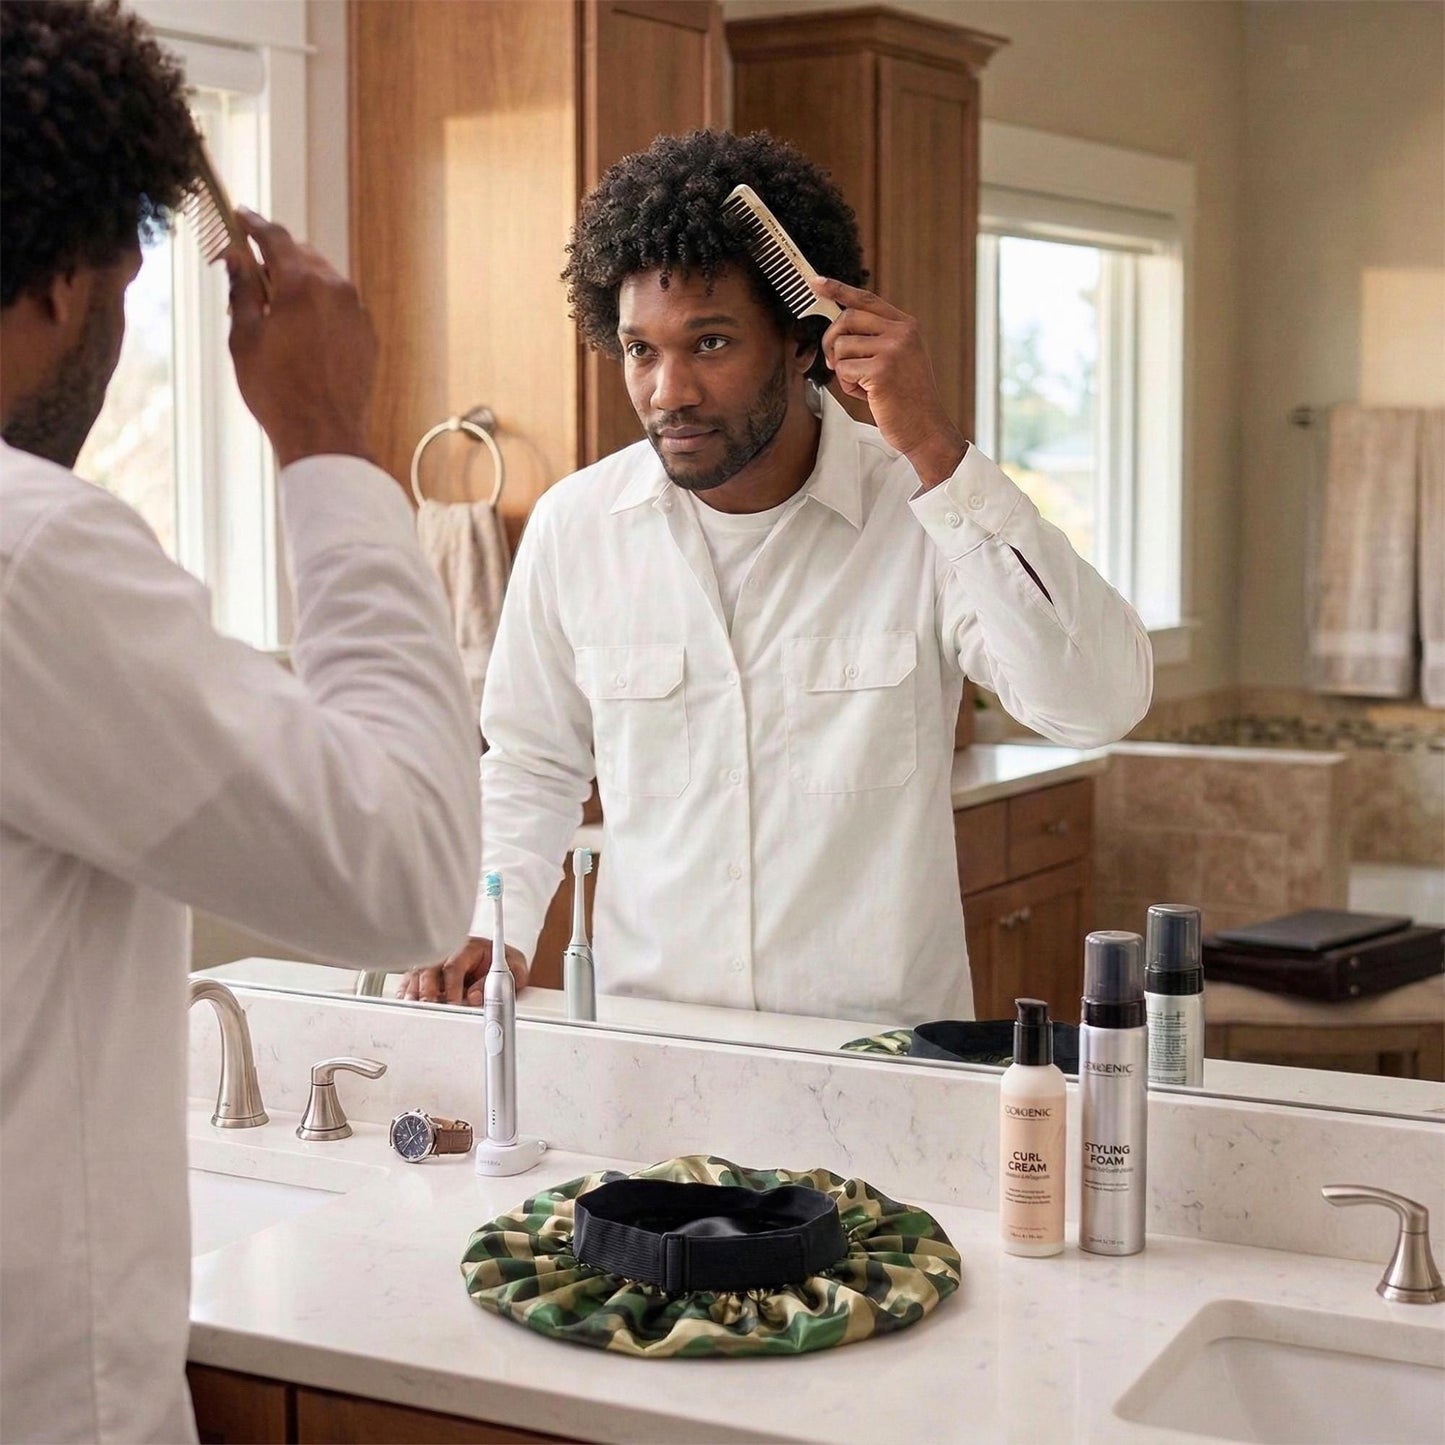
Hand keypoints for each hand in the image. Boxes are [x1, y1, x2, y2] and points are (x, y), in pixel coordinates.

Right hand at [226, 209, 376, 469]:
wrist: (324, 433)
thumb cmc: (277, 390)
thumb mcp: (245, 336)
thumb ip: (242, 289)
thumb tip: (237, 257)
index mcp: (301, 283)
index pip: (274, 237)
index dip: (253, 224)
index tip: (239, 217)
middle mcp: (336, 289)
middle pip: (301, 256)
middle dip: (275, 260)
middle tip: (249, 279)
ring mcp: (357, 312)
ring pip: (324, 281)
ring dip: (299, 285)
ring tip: (275, 314)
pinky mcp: (368, 335)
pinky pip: (341, 308)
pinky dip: (321, 308)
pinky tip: (303, 333)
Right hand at [396, 937, 528, 1006]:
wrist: (502, 958)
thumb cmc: (507, 962)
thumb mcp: (515, 969)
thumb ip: (500, 981)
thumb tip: (475, 995)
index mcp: (470, 947)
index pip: (454, 964)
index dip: (452, 986)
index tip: (454, 1003)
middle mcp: (450, 951)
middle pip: (430, 967)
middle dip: (428, 989)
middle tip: (430, 1007)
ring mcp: (438, 960)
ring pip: (418, 971)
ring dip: (414, 990)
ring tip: (414, 1006)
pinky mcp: (428, 970)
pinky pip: (412, 977)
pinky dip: (407, 989)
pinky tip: (406, 1000)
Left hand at [812, 276, 966, 487]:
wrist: (925, 427)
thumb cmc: (906, 399)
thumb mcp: (898, 359)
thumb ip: (875, 339)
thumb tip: (838, 327)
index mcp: (906, 326)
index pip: (866, 299)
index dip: (838, 289)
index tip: (815, 282)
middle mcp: (901, 332)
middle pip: (846, 319)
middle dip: (831, 341)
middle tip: (833, 362)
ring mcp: (893, 350)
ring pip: (841, 347)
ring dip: (842, 370)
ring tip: (862, 386)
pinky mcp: (881, 370)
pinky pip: (843, 370)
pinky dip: (848, 387)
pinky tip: (867, 396)